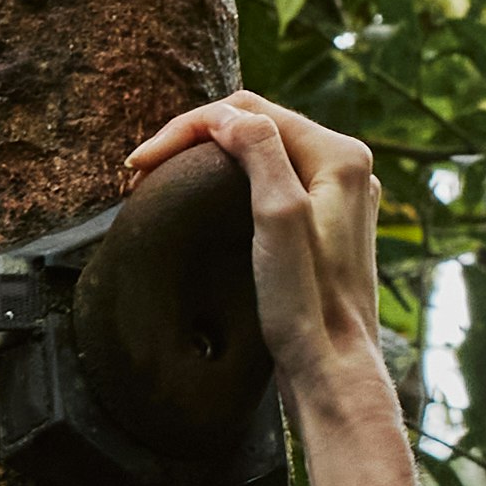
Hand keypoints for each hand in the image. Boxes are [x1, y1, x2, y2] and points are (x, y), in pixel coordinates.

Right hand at [116, 89, 385, 416]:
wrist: (332, 373)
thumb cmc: (304, 306)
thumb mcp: (277, 219)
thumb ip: (259, 153)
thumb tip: (225, 115)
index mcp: (340, 156)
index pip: (248, 112)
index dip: (188, 128)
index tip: (140, 164)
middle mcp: (346, 167)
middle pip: (256, 124)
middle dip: (193, 137)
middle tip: (140, 170)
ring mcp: (338, 195)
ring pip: (261, 149)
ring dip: (207, 154)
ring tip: (159, 178)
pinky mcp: (325, 221)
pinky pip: (271, 177)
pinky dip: (229, 176)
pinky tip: (199, 194)